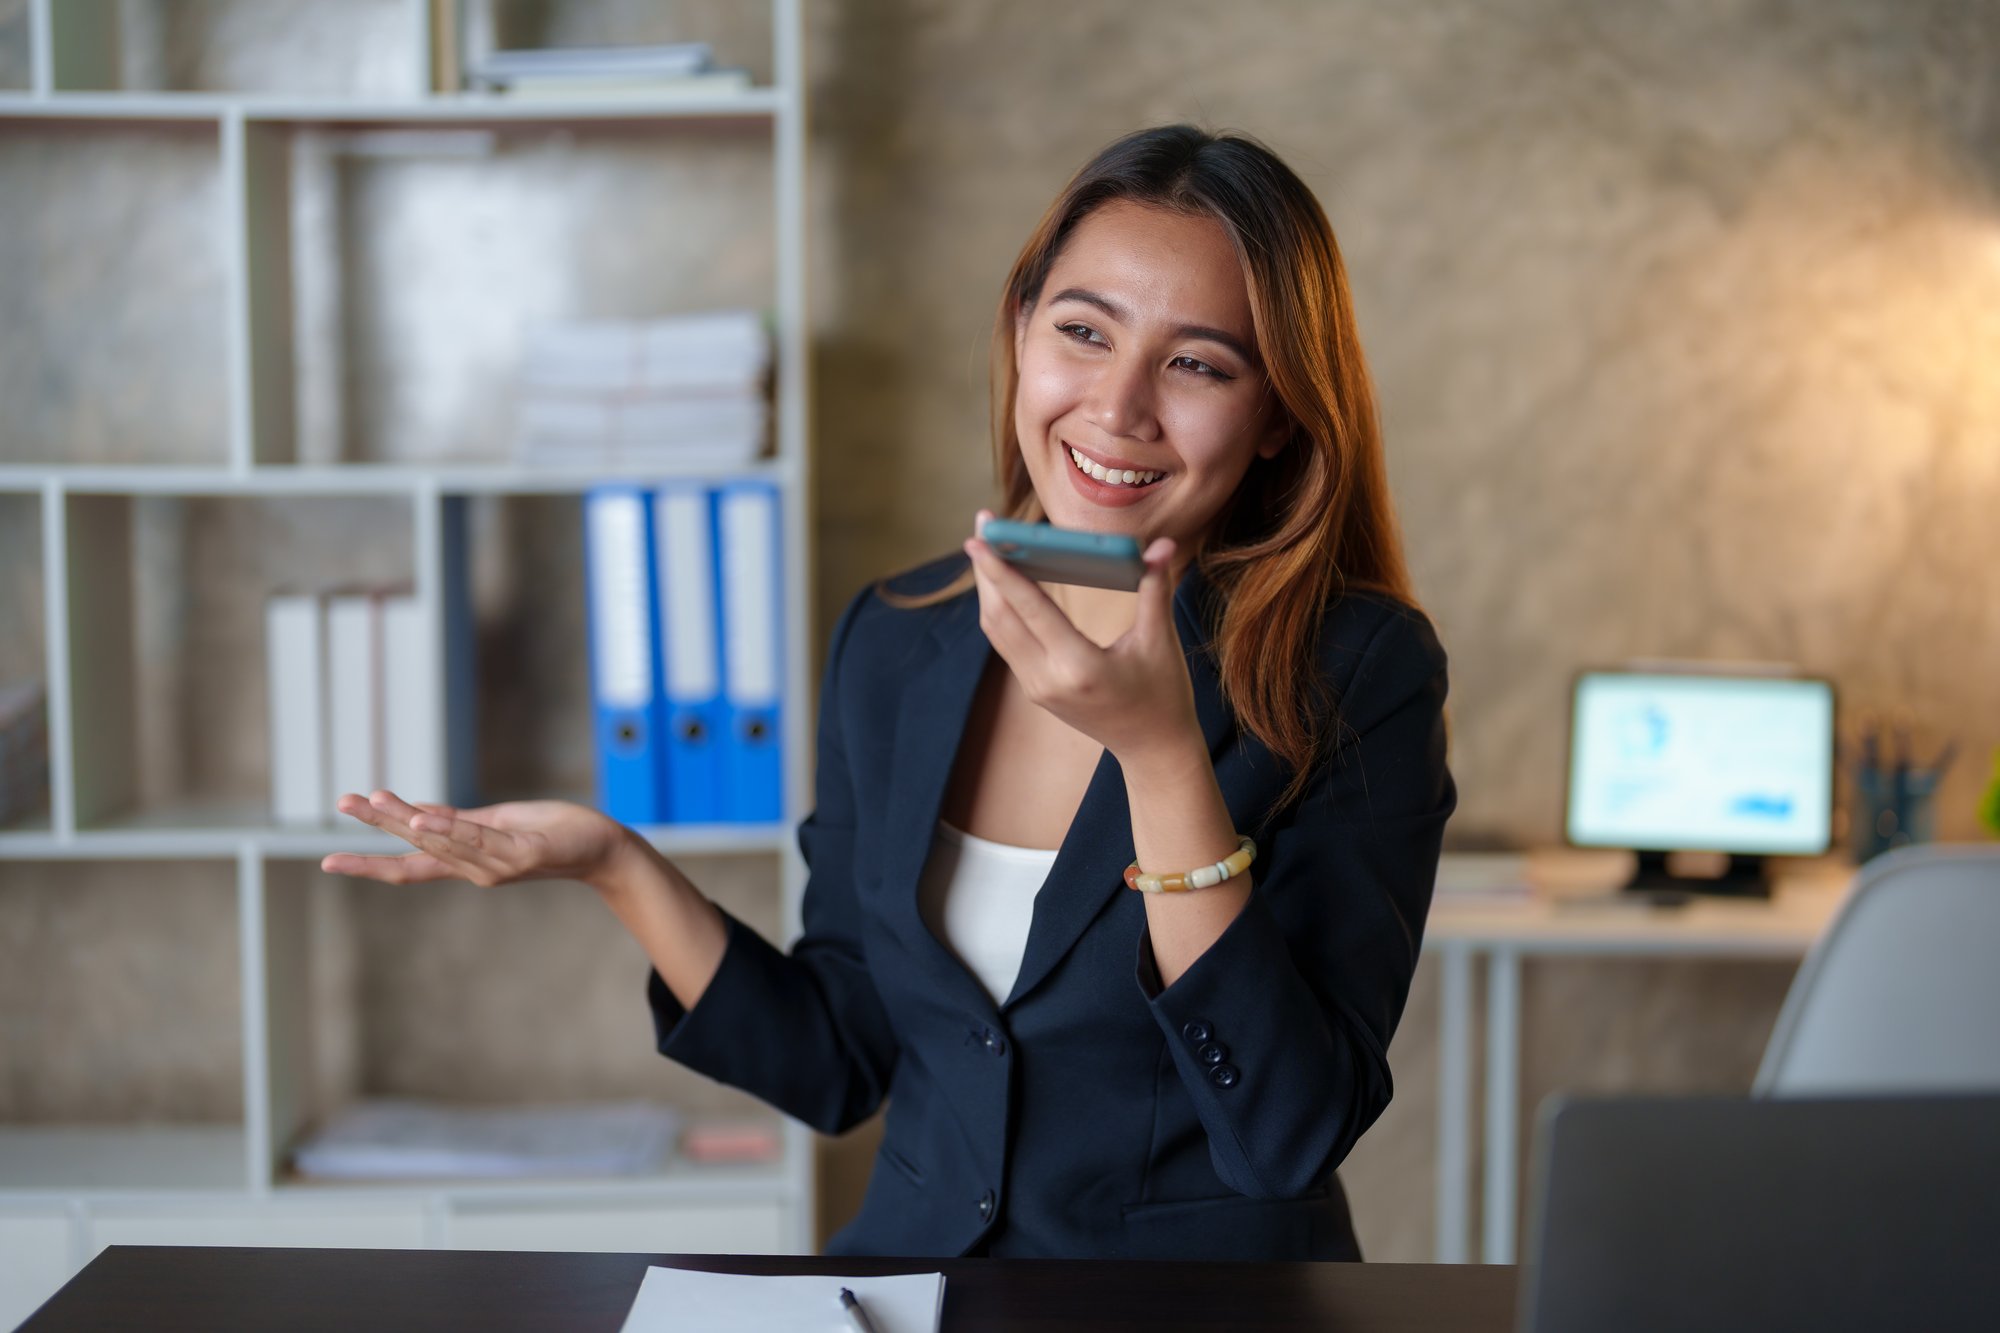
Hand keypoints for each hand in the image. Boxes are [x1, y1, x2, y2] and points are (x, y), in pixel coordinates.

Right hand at [322, 790, 639, 889]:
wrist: (601, 846)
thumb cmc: (550, 833)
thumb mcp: (495, 824)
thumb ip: (457, 823)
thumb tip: (415, 815)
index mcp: (466, 861)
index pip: (409, 864)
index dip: (369, 863)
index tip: (327, 862)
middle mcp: (475, 870)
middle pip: (417, 847)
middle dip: (378, 825)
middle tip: (342, 802)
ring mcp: (497, 865)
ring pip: (442, 840)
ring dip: (406, 819)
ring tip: (375, 800)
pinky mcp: (523, 855)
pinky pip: (479, 840)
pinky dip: (449, 830)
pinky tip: (422, 820)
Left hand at [962, 511, 1202, 764]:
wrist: (1152, 749)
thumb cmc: (1162, 694)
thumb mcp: (1159, 641)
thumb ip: (1155, 588)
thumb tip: (1163, 545)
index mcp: (1079, 667)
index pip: (1029, 609)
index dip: (1000, 571)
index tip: (980, 537)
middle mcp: (1048, 679)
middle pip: (999, 617)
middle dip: (986, 570)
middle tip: (982, 525)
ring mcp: (1036, 687)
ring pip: (996, 630)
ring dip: (988, 588)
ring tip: (987, 545)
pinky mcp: (1035, 689)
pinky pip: (1006, 642)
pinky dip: (1001, 609)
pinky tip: (1003, 581)